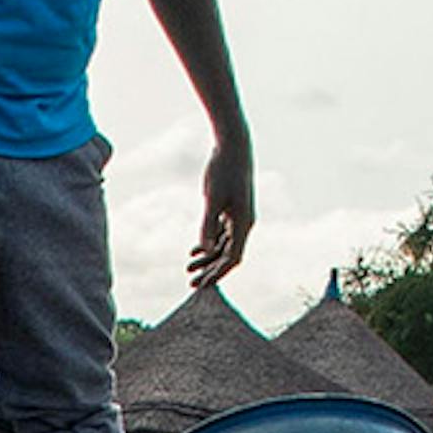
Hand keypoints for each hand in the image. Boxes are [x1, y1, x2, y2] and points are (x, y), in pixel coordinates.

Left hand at [192, 146, 258, 295]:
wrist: (232, 146)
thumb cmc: (223, 170)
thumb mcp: (212, 199)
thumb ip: (208, 225)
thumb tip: (207, 250)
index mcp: (243, 224)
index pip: (233, 258)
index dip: (218, 274)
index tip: (203, 286)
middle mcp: (244, 223)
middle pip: (228, 256)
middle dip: (210, 270)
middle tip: (192, 284)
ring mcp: (238, 216)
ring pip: (224, 245)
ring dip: (208, 258)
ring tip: (188, 268)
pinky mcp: (231, 209)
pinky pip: (222, 233)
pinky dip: (210, 243)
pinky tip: (195, 249)